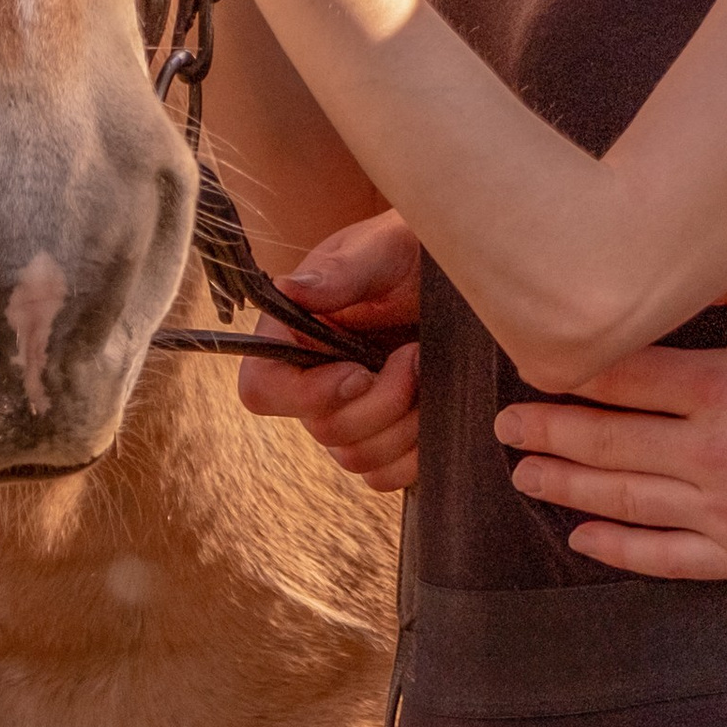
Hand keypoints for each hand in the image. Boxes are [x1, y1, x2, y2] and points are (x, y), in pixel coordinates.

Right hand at [238, 210, 422, 490]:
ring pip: (357, 458)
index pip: (261, 390)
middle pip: (322, 430)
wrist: (465, 277)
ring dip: (404, 423)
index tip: (358, 371)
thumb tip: (289, 289)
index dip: (306, 395)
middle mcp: (312, 381)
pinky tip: (435, 408)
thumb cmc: (414, 251)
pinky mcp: (384, 438)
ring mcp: (348, 415)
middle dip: (381, 400)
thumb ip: (340, 272)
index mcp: (292, 335)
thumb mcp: (383, 249)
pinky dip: (415, 451)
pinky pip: (385, 476)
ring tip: (429, 372)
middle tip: (415, 354)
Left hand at [495, 259, 726, 576]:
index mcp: (721, 388)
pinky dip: (618, 549)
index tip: (533, 366)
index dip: (568, 373)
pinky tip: (583, 537)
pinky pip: (667, 558)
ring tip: (525, 474)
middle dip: (546, 432)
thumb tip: (695, 259)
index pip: (621, 378)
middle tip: (505, 427)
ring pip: (624, 500)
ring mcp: (725, 511)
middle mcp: (710, 454)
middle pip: (606, 442)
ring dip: (566, 486)